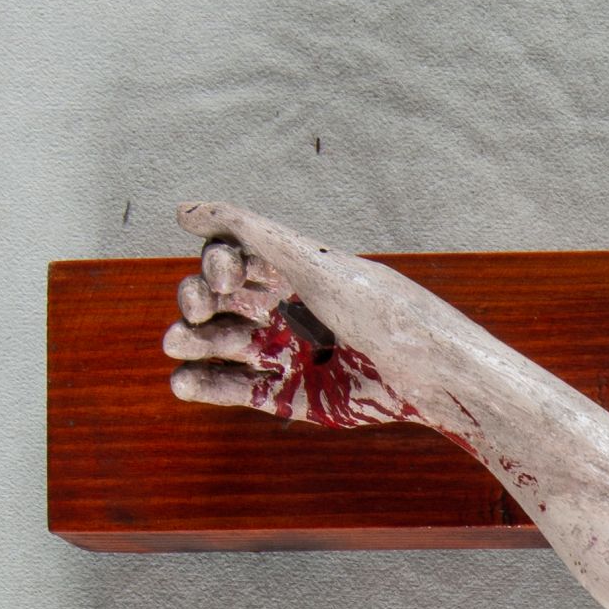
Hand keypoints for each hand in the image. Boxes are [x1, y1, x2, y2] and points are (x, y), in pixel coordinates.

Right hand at [164, 207, 418, 429]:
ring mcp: (284, 353)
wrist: (430, 379)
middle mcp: (284, 309)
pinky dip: (205, 385)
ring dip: (191, 340)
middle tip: (197, 310)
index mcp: (294, 272)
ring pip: (219, 344)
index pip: (231, 257)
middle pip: (217, 299)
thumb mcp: (318, 266)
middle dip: (196, 300)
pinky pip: (234, 389)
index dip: (216, 262)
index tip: (225, 275)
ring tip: (177, 343)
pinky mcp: (287, 395)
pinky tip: (184, 382)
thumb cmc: (383, 313)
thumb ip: (253, 235)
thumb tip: (184, 212)